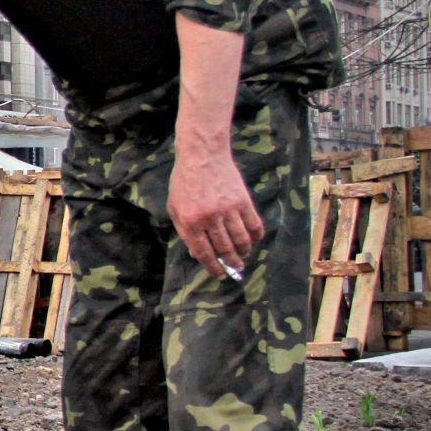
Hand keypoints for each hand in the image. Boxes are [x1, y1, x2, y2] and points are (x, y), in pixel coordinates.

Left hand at [167, 152, 262, 279]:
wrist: (202, 155)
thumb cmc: (184, 182)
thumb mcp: (174, 207)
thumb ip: (183, 230)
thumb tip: (197, 252)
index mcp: (189, 222)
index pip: (203, 252)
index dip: (213, 267)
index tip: (219, 275)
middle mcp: (209, 218)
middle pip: (224, 249)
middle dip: (231, 264)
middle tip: (235, 270)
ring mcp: (228, 209)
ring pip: (241, 240)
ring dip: (244, 252)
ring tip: (243, 256)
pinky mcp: (243, 201)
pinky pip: (254, 225)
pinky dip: (256, 236)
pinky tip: (253, 240)